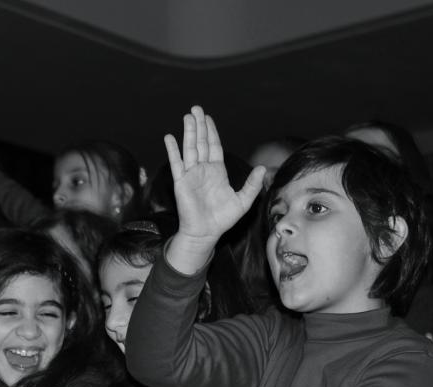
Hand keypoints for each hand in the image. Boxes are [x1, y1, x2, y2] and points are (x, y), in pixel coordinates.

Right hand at [164, 106, 264, 271]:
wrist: (205, 232)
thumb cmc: (223, 219)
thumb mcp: (243, 201)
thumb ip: (253, 185)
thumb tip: (262, 168)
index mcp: (217, 172)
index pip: (214, 146)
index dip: (211, 132)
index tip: (207, 118)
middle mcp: (203, 170)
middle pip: (201, 142)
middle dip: (199, 125)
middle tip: (196, 109)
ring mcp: (191, 175)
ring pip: (190, 148)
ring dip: (188, 132)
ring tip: (187, 116)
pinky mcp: (181, 182)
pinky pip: (176, 163)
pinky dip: (173, 150)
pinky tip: (169, 138)